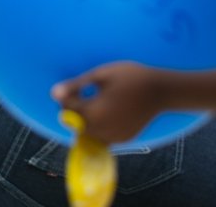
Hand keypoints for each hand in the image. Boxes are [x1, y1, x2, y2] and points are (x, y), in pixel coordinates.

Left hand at [51, 61, 165, 144]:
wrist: (162, 90)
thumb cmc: (130, 77)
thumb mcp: (100, 75)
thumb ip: (75, 86)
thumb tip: (53, 93)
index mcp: (95, 112)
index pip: (67, 112)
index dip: (66, 99)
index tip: (76, 87)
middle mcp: (104, 129)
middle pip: (76, 125)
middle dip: (74, 112)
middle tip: (83, 95)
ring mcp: (116, 137)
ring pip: (89, 134)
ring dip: (86, 121)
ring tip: (96, 103)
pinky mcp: (125, 139)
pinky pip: (104, 137)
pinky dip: (100, 128)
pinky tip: (108, 112)